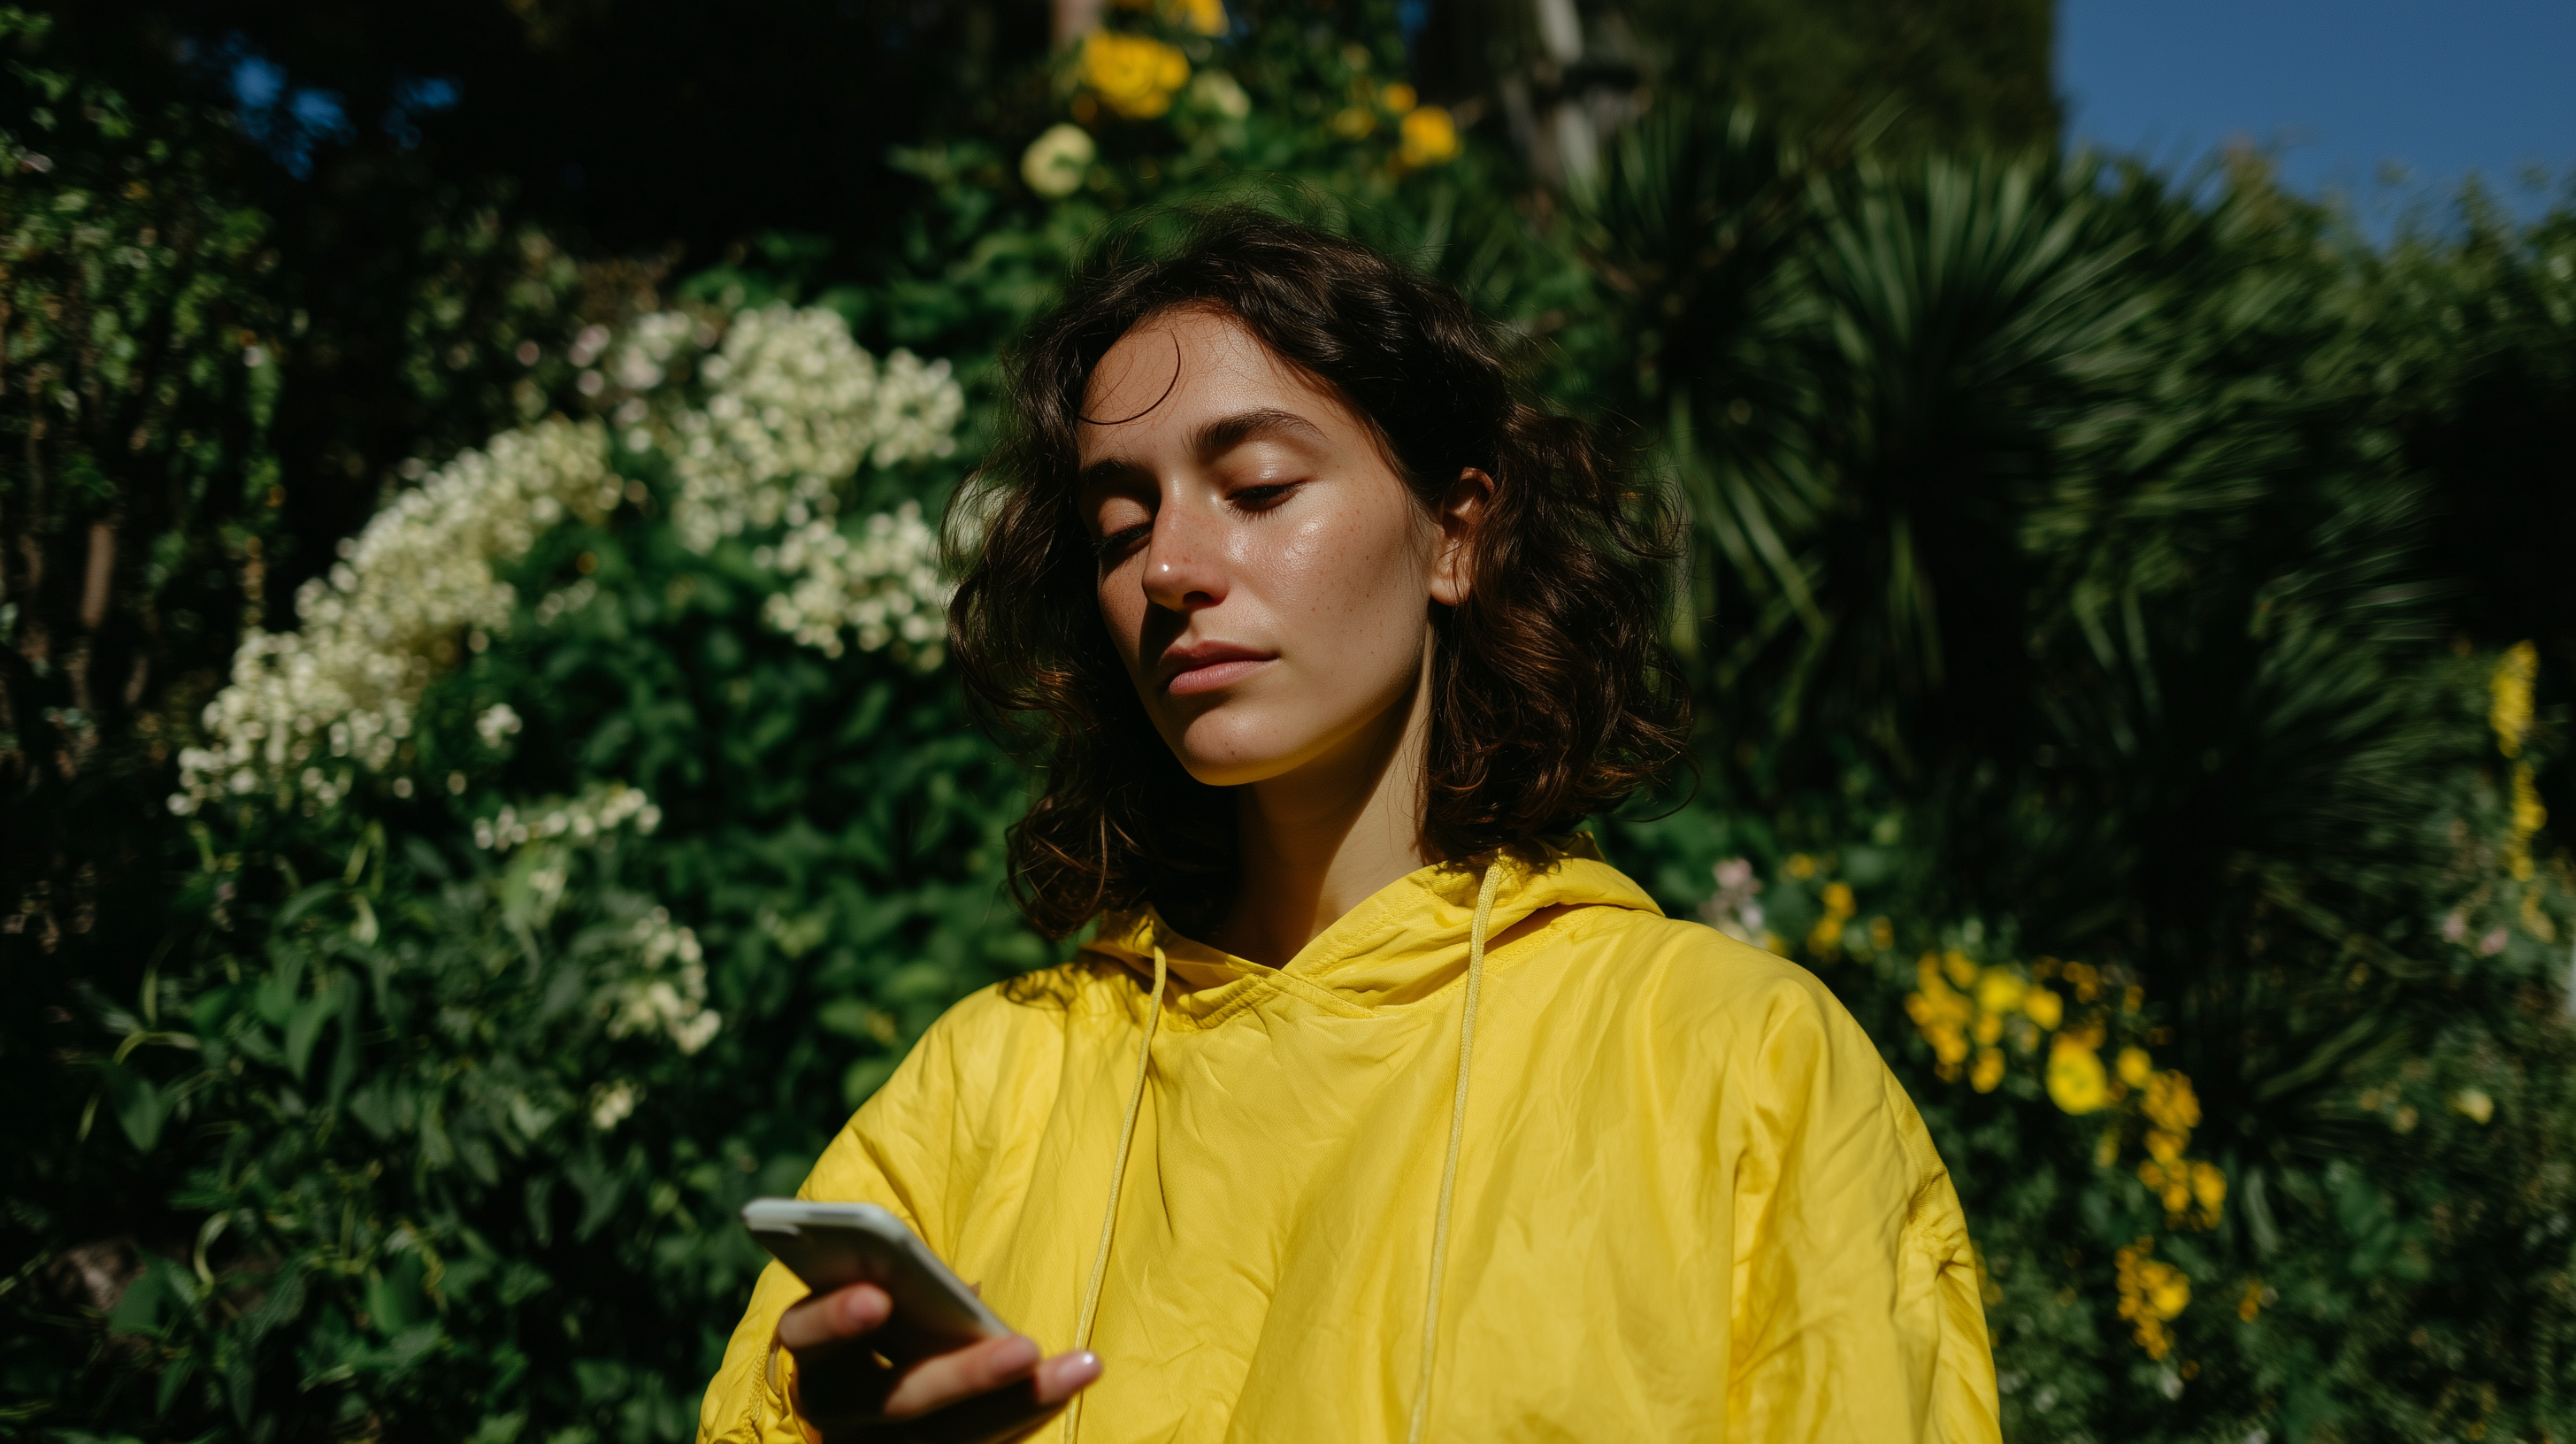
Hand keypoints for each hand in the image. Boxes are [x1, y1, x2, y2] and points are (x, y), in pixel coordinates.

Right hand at [777, 1282, 1101, 1443]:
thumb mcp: (876, 1302)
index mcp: (810, 1348)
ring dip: (1016, 1405)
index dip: (835, 1317)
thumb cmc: (875, 1326)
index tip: (877, 1298)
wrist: (856, 1408)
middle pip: (895, 1399)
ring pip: (941, 1440)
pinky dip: (1020, 1420)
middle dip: (965, 1375)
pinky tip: (1065, 1389)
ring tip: (1080, 1368)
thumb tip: (968, 1294)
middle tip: (1026, 1349)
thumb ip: (905, 1291)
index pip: (804, 1332)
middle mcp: (830, 1409)